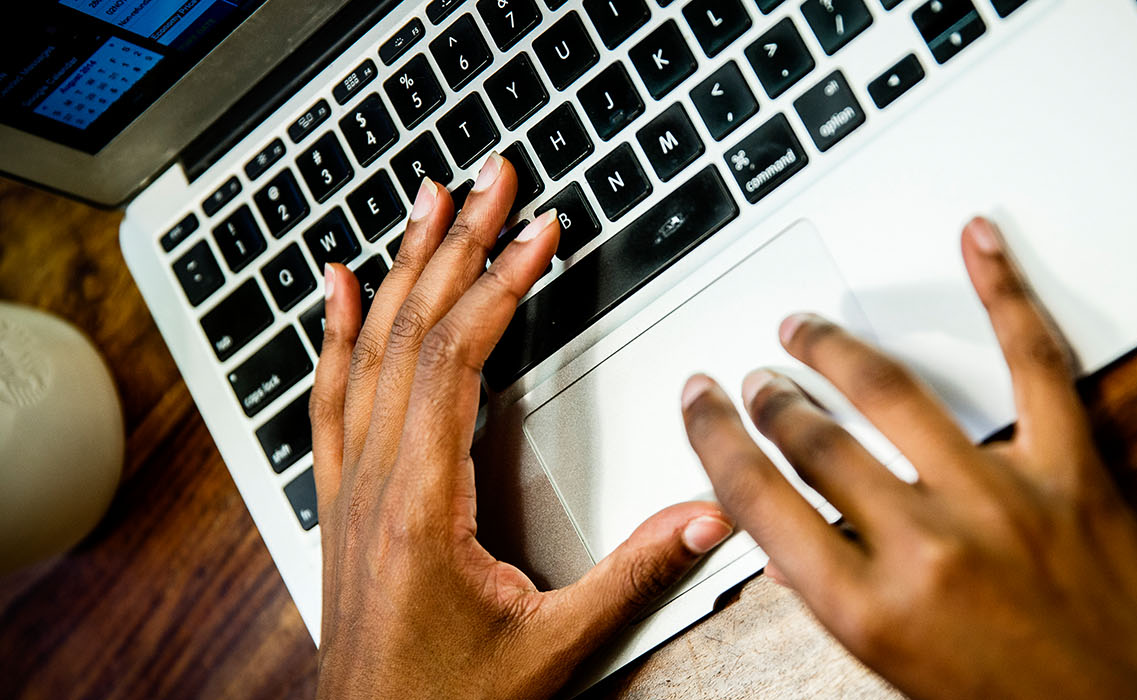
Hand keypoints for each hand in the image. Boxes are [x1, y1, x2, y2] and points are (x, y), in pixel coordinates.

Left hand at [310, 155, 733, 698]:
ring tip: (427, 203)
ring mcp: (351, 485)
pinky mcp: (343, 498)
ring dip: (401, 269)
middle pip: (411, 333)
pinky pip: (330, 395)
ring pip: (368, 351)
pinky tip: (337, 289)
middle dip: (455, 247)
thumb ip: (632, 576)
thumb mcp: (555, 646)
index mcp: (421, 506)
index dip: (500, 286)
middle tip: (490, 180)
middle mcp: (375, 481)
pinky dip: (335, 332)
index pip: (457, 363)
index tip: (537, 234)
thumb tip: (703, 517)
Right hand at [680, 218, 1136, 698]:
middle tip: (760, 380)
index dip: (715, 441)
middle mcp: (928, 549)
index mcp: (873, 611)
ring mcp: (1002, 501)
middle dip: (773, 399)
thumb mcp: (900, 672)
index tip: (702, 405)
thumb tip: (797, 544)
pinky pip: (1034, 362)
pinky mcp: (1072, 472)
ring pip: (894, 393)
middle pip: (817, 441)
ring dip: (836, 350)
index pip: (759, 502)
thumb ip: (846, 599)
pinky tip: (977, 243)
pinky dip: (1003, 293)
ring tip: (807, 329)